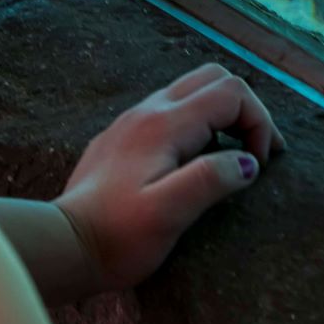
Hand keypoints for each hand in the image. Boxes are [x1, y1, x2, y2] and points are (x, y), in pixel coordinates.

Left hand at [54, 63, 286, 293]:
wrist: (61, 245)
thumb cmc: (117, 237)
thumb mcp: (168, 214)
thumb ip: (211, 180)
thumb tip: (249, 162)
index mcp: (166, 124)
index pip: (231, 93)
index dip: (258, 121)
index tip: (262, 164)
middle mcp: (150, 110)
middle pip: (214, 78)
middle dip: (245, 108)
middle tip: (258, 152)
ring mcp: (133, 120)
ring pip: (192, 90)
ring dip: (223, 115)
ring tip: (234, 156)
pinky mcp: (123, 137)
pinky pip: (172, 110)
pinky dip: (199, 123)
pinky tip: (195, 161)